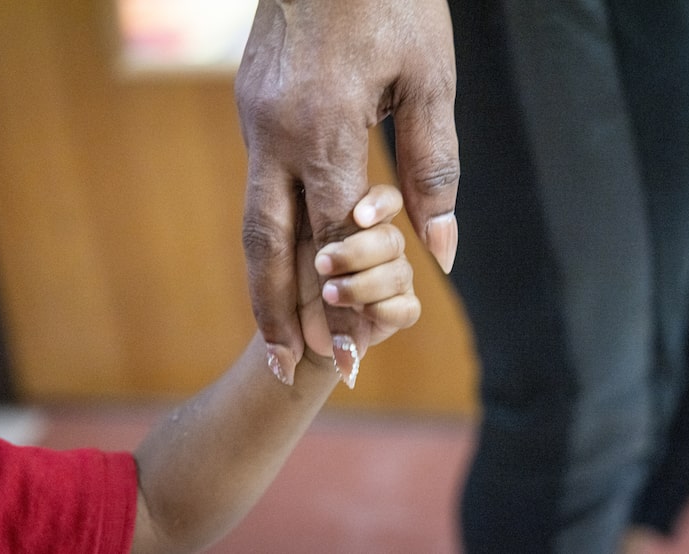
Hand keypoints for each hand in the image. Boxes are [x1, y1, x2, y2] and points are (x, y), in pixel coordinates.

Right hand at [236, 0, 458, 380]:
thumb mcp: (430, 79)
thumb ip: (433, 167)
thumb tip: (439, 249)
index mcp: (325, 126)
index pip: (334, 238)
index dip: (343, 302)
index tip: (354, 355)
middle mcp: (274, 132)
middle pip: (268, 245)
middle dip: (276, 313)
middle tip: (284, 370)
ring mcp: (253, 119)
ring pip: (252, 219)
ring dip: (262, 282)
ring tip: (273, 335)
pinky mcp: (249, 107)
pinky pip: (256, 185)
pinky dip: (269, 236)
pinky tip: (281, 264)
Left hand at [270, 185, 419, 387]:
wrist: (288, 331)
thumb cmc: (286, 282)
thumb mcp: (289, 250)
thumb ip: (312, 229)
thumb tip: (333, 214)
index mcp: (359, 221)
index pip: (387, 200)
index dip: (380, 205)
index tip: (358, 216)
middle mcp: (382, 246)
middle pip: (392, 239)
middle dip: (356, 253)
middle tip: (321, 264)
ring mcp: (394, 278)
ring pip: (400, 272)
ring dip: (361, 285)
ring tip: (328, 294)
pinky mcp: (399, 311)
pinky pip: (407, 308)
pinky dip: (382, 311)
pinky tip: (358, 313)